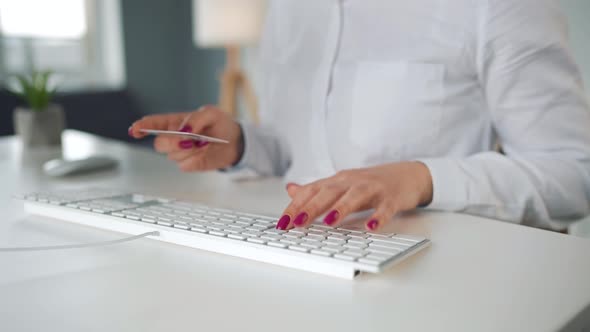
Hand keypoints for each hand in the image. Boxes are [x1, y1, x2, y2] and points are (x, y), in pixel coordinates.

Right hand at [128, 105, 242, 170]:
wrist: (235, 142)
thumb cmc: (221, 124)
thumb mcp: (211, 113)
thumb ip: (196, 119)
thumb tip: (184, 130)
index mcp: (175, 122)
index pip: (153, 124)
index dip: (141, 127)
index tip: (134, 130)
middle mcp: (174, 138)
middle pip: (160, 144)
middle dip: (173, 142)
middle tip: (191, 139)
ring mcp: (180, 153)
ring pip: (173, 156)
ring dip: (191, 150)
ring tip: (205, 143)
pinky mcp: (189, 164)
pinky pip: (185, 165)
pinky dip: (196, 160)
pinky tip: (204, 153)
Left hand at [275, 162, 432, 230]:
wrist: (408, 175)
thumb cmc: (371, 183)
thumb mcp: (341, 185)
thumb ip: (316, 190)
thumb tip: (290, 190)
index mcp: (338, 181)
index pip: (312, 191)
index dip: (296, 206)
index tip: (282, 223)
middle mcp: (352, 182)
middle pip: (329, 192)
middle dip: (312, 207)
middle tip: (297, 223)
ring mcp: (373, 188)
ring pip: (354, 196)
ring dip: (341, 208)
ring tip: (328, 222)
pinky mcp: (392, 197)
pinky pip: (385, 208)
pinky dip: (378, 217)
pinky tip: (371, 227)